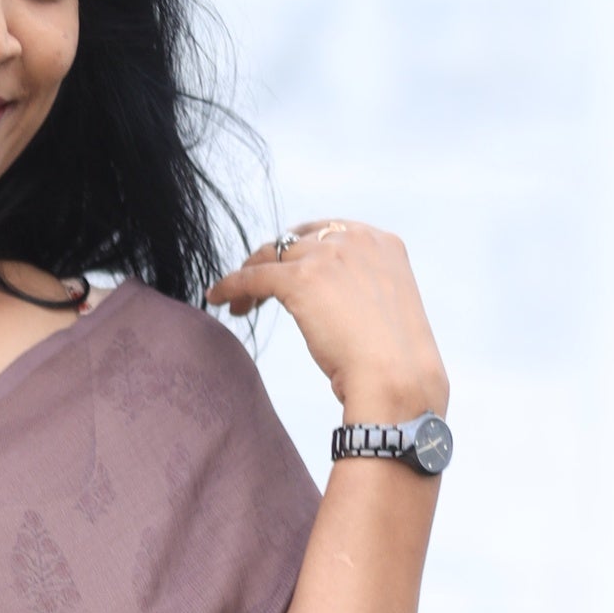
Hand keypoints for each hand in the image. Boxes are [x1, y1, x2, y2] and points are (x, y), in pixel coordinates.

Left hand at [206, 219, 446, 424]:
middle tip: (259, 292)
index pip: (329, 234)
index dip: (303, 252)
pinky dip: (230, 284)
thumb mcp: (386, 312)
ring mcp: (328, 255)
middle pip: (297, 241)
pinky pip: (253, 276)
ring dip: (250, 276)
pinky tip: (217, 298)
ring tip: (239, 303)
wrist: (396, 378)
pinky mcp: (301, 278)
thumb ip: (364, 294)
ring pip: (272, 254)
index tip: (289, 272)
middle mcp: (356, 239)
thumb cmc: (396, 364)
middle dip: (276, 263)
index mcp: (382, 243)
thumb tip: (338, 308)